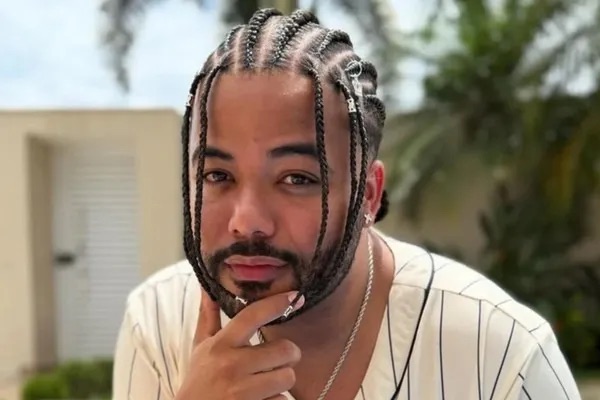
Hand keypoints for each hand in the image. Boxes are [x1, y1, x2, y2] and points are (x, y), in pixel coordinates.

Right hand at [175, 288, 303, 399]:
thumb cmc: (199, 381)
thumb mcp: (200, 348)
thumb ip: (208, 316)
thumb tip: (207, 286)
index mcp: (220, 345)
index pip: (252, 316)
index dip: (277, 303)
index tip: (296, 296)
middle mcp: (231, 365)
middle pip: (284, 350)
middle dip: (288, 355)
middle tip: (279, 359)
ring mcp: (242, 391)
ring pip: (287, 377)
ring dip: (282, 380)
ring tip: (267, 382)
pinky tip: (262, 399)